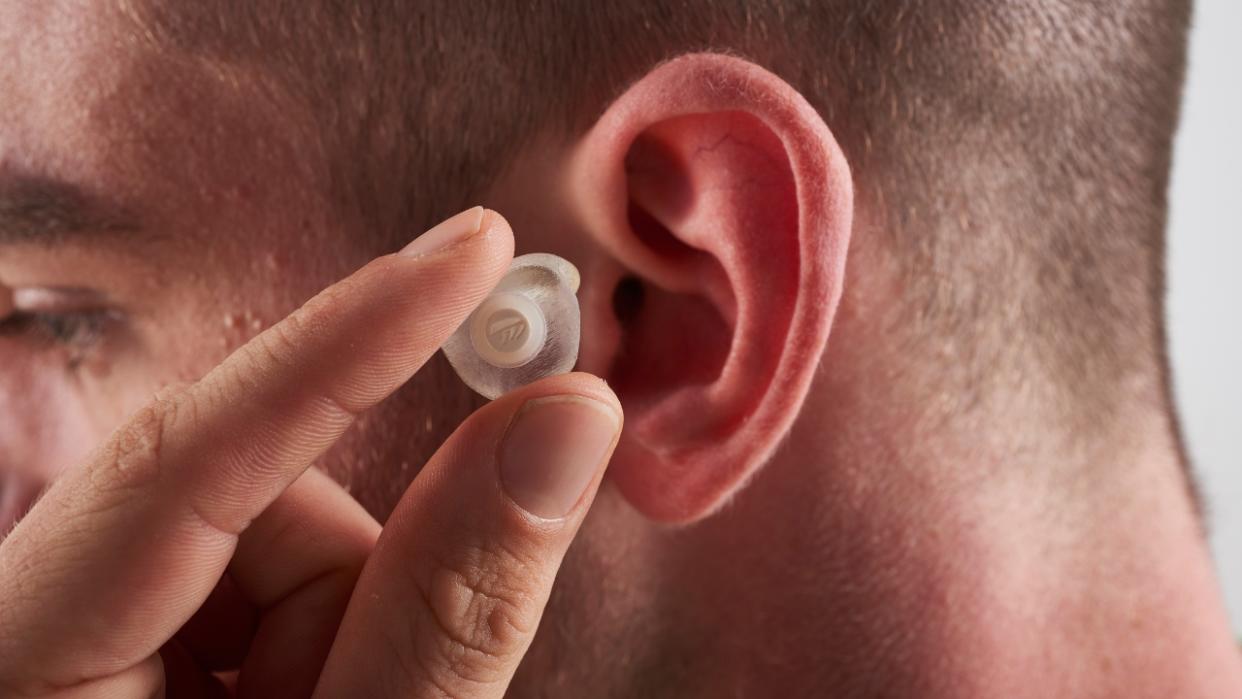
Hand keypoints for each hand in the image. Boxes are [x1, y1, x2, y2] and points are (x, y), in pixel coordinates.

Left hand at [0, 208, 622, 697]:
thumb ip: (454, 608)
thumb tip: (569, 418)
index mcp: (17, 668)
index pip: (190, 458)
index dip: (345, 341)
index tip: (474, 249)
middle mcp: (34, 628)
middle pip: (248, 514)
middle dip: (365, 586)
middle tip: (385, 696)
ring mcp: (85, 637)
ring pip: (274, 555)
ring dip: (350, 635)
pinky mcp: (143, 646)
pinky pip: (270, 591)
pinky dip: (327, 644)